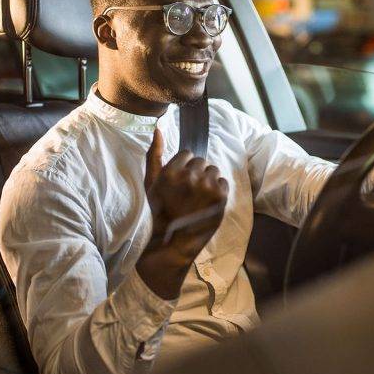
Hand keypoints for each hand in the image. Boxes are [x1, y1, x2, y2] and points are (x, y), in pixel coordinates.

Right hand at [136, 128, 228, 298]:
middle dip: (196, 174)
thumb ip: (154, 155)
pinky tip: (207, 203)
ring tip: (199, 198)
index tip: (181, 182)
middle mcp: (190, 177)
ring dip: (208, 181)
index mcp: (171, 171)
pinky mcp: (221, 197)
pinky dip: (218, 191)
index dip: (184, 167)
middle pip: (201, 162)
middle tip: (190, 192)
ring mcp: (207, 187)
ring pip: (213, 171)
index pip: (187, 154)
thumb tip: (159, 129)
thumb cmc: (159, 213)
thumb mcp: (150, 183)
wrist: (172, 244)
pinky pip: (223, 183)